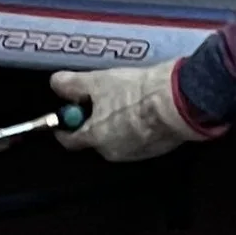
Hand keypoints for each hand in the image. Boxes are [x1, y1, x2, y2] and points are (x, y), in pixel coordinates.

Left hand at [50, 64, 213, 161]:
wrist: (179, 100)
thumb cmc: (136, 92)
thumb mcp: (99, 81)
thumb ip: (73, 84)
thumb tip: (56, 84)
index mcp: (96, 138)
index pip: (70, 141)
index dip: (64, 127)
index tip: (65, 116)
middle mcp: (113, 152)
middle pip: (95, 138)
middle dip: (95, 120)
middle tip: (102, 98)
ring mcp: (137, 153)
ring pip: (118, 138)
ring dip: (117, 123)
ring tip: (127, 100)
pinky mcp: (156, 150)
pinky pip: (138, 139)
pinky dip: (137, 127)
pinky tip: (145, 110)